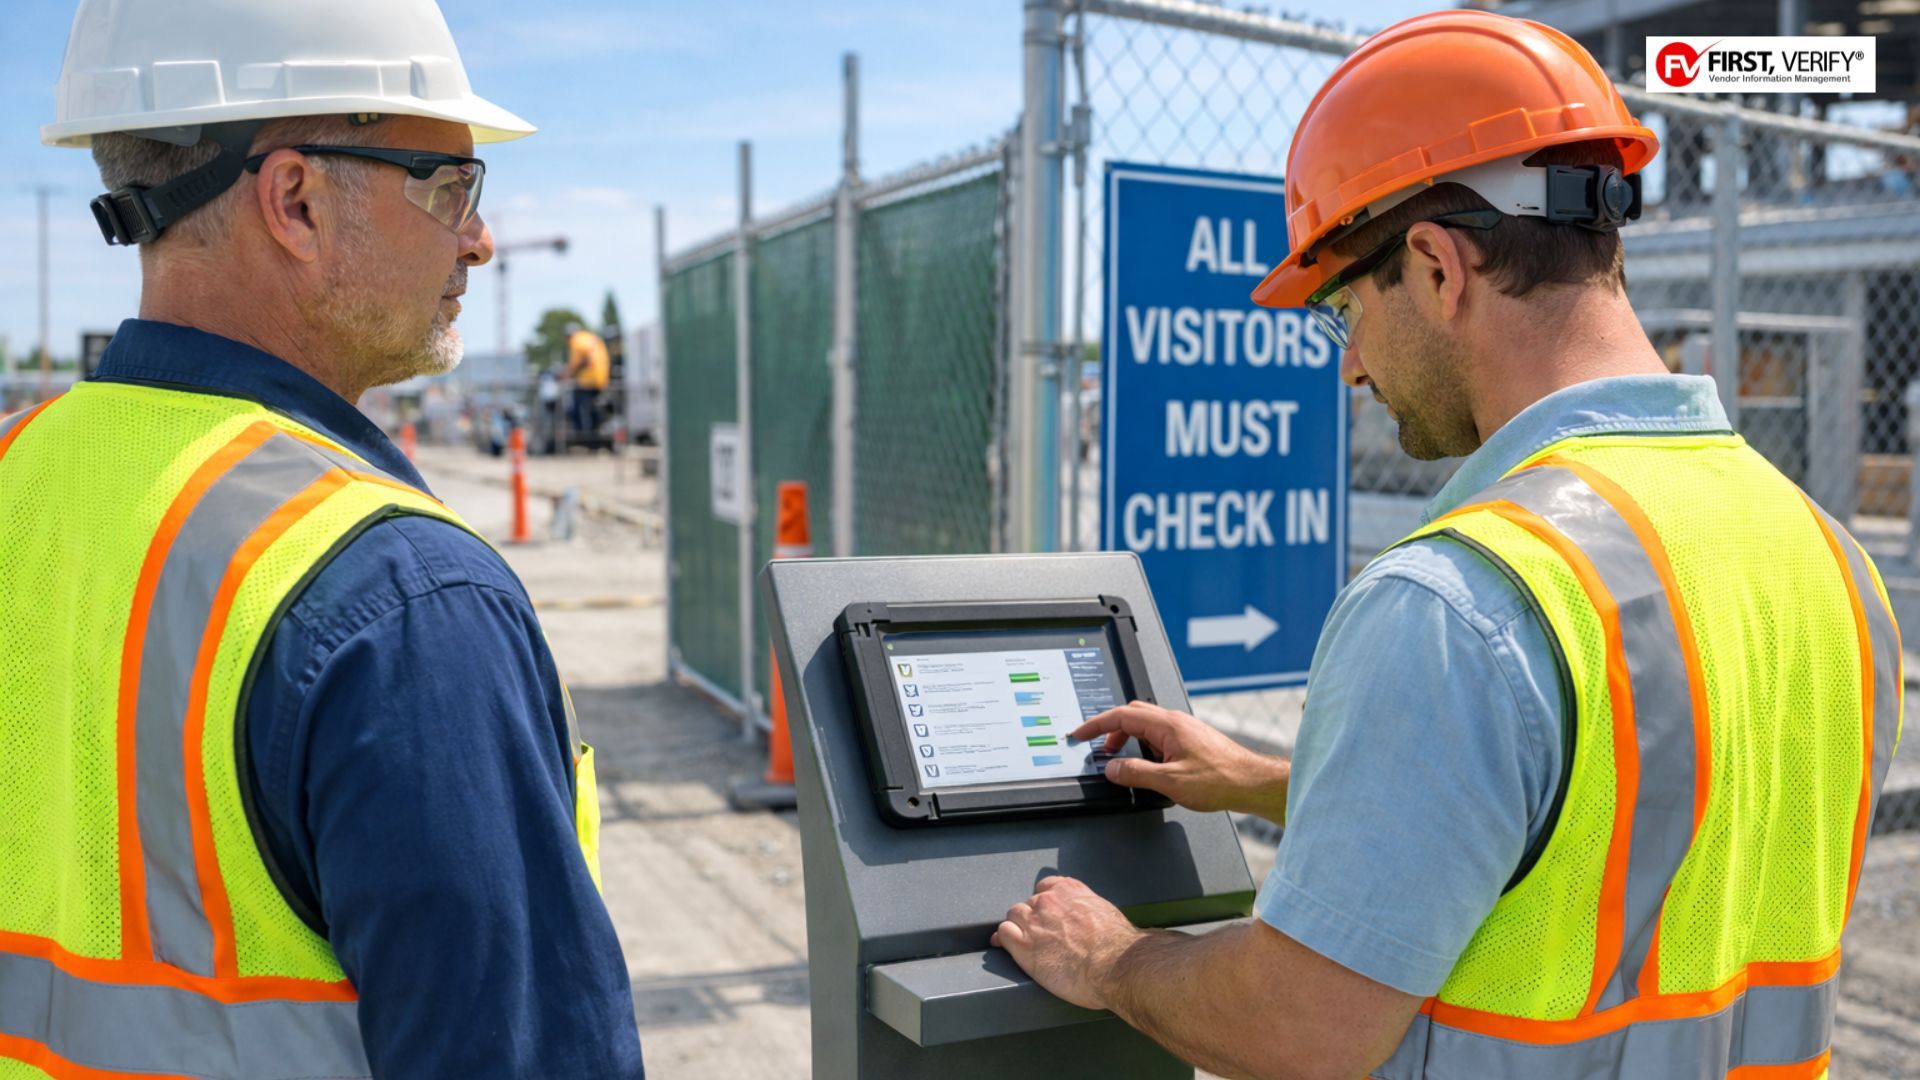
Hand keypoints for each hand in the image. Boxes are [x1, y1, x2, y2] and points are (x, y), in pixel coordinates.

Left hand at [992, 876, 1140, 1010]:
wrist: (1114, 964)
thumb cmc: (1117, 945)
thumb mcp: (1106, 913)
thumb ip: (1090, 909)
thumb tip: (1093, 920)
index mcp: (1070, 890)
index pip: (1045, 887)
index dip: (1044, 904)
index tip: (1047, 915)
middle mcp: (1049, 901)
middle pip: (1028, 904)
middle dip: (1032, 919)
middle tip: (1042, 936)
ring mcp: (1034, 922)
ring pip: (1012, 917)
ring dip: (1017, 928)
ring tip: (1026, 943)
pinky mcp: (1024, 945)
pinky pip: (1003, 934)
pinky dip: (1004, 940)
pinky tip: (1009, 948)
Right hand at [1073, 700, 1288, 820]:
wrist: (1251, 782)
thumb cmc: (1221, 779)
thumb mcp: (1170, 782)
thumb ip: (1136, 773)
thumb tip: (1113, 768)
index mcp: (1167, 725)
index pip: (1121, 715)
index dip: (1096, 724)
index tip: (1081, 733)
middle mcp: (1175, 722)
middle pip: (1132, 714)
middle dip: (1110, 730)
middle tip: (1098, 749)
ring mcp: (1184, 730)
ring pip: (1146, 725)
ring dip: (1128, 739)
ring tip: (1121, 762)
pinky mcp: (1191, 740)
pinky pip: (1158, 735)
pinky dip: (1143, 746)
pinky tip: (1146, 766)